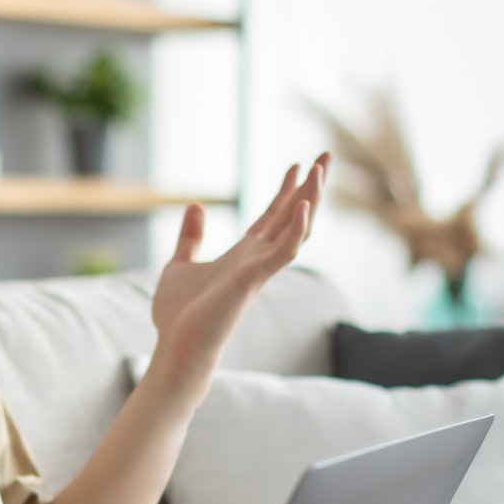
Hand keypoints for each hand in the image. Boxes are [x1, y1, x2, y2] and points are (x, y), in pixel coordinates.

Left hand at [147, 153, 327, 403]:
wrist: (177, 347)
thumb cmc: (178, 316)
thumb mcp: (179, 264)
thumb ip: (190, 237)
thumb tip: (196, 206)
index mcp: (242, 255)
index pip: (272, 216)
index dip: (286, 190)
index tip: (297, 165)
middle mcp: (257, 260)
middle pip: (292, 216)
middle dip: (310, 187)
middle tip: (327, 155)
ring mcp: (259, 270)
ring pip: (295, 229)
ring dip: (310, 200)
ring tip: (321, 170)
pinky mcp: (254, 280)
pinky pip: (284, 252)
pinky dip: (296, 229)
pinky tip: (303, 207)